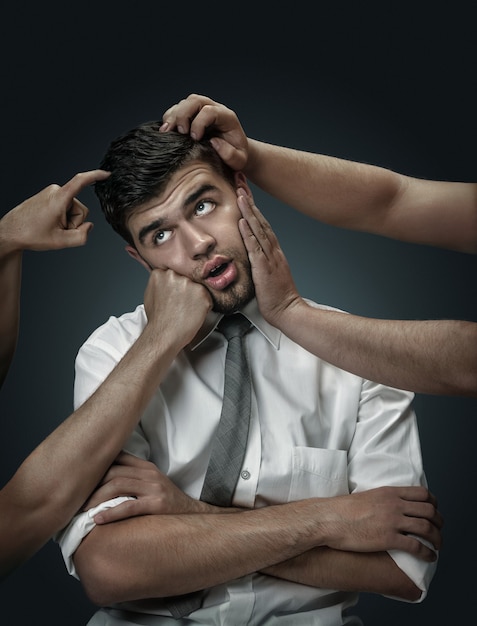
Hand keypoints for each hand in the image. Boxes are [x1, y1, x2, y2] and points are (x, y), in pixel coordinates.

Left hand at [0, 170, 109, 252]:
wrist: (10, 232)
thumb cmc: (31, 235)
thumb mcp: (60, 242)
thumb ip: (81, 236)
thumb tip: (89, 226)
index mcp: (59, 198)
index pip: (80, 182)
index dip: (95, 176)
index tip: (106, 174)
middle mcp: (55, 191)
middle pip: (80, 209)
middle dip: (73, 222)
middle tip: (57, 230)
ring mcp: (50, 193)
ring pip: (72, 209)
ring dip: (66, 221)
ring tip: (51, 227)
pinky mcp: (48, 196)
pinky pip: (64, 207)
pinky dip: (61, 217)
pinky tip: (48, 223)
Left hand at [83, 452, 210, 523]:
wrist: (193, 515)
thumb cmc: (167, 502)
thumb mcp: (151, 483)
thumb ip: (132, 478)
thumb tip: (102, 480)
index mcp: (146, 466)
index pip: (116, 458)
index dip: (96, 467)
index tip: (79, 478)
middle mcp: (149, 474)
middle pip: (113, 472)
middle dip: (92, 484)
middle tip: (75, 498)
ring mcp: (154, 488)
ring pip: (118, 486)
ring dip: (96, 498)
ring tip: (82, 510)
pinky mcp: (157, 505)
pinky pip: (129, 506)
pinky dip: (111, 513)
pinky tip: (98, 519)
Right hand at [143, 267, 211, 348]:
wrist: (164, 334)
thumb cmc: (158, 320)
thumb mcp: (151, 294)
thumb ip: (160, 283)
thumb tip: (165, 281)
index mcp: (160, 273)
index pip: (175, 273)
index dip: (177, 285)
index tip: (177, 294)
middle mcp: (175, 275)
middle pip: (187, 278)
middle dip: (187, 289)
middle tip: (182, 304)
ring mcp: (189, 283)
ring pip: (198, 286)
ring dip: (196, 297)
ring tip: (187, 310)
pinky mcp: (202, 293)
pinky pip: (208, 297)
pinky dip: (204, 306)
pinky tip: (194, 313)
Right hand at [160, 93, 248, 170]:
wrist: (234, 153)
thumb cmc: (236, 156)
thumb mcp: (239, 160)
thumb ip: (230, 154)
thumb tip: (213, 142)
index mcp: (227, 117)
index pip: (209, 111)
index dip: (199, 123)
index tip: (195, 139)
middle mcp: (214, 109)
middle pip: (194, 100)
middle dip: (183, 115)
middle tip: (180, 133)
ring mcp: (201, 111)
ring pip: (184, 103)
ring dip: (174, 116)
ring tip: (168, 132)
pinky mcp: (191, 116)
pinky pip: (177, 109)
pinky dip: (169, 118)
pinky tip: (167, 131)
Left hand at [237, 188, 301, 326]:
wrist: (289, 311)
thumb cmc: (279, 299)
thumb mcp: (270, 277)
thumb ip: (262, 265)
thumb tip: (252, 259)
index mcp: (275, 253)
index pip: (263, 227)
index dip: (254, 211)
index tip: (246, 197)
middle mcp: (274, 252)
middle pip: (261, 222)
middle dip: (250, 203)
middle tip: (241, 186)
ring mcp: (270, 258)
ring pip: (258, 230)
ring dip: (248, 212)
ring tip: (240, 195)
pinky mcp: (265, 267)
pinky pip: (255, 247)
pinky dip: (248, 233)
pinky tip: (241, 221)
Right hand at [318, 486, 442, 560]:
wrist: (330, 519)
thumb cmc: (343, 509)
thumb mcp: (367, 496)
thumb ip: (382, 499)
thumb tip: (389, 507)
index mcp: (390, 492)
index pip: (422, 493)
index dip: (434, 503)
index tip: (434, 511)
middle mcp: (395, 504)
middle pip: (429, 510)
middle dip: (439, 522)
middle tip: (439, 530)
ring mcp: (393, 521)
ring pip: (427, 528)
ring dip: (437, 538)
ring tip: (437, 545)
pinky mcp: (389, 539)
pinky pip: (417, 546)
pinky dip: (428, 553)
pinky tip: (430, 557)